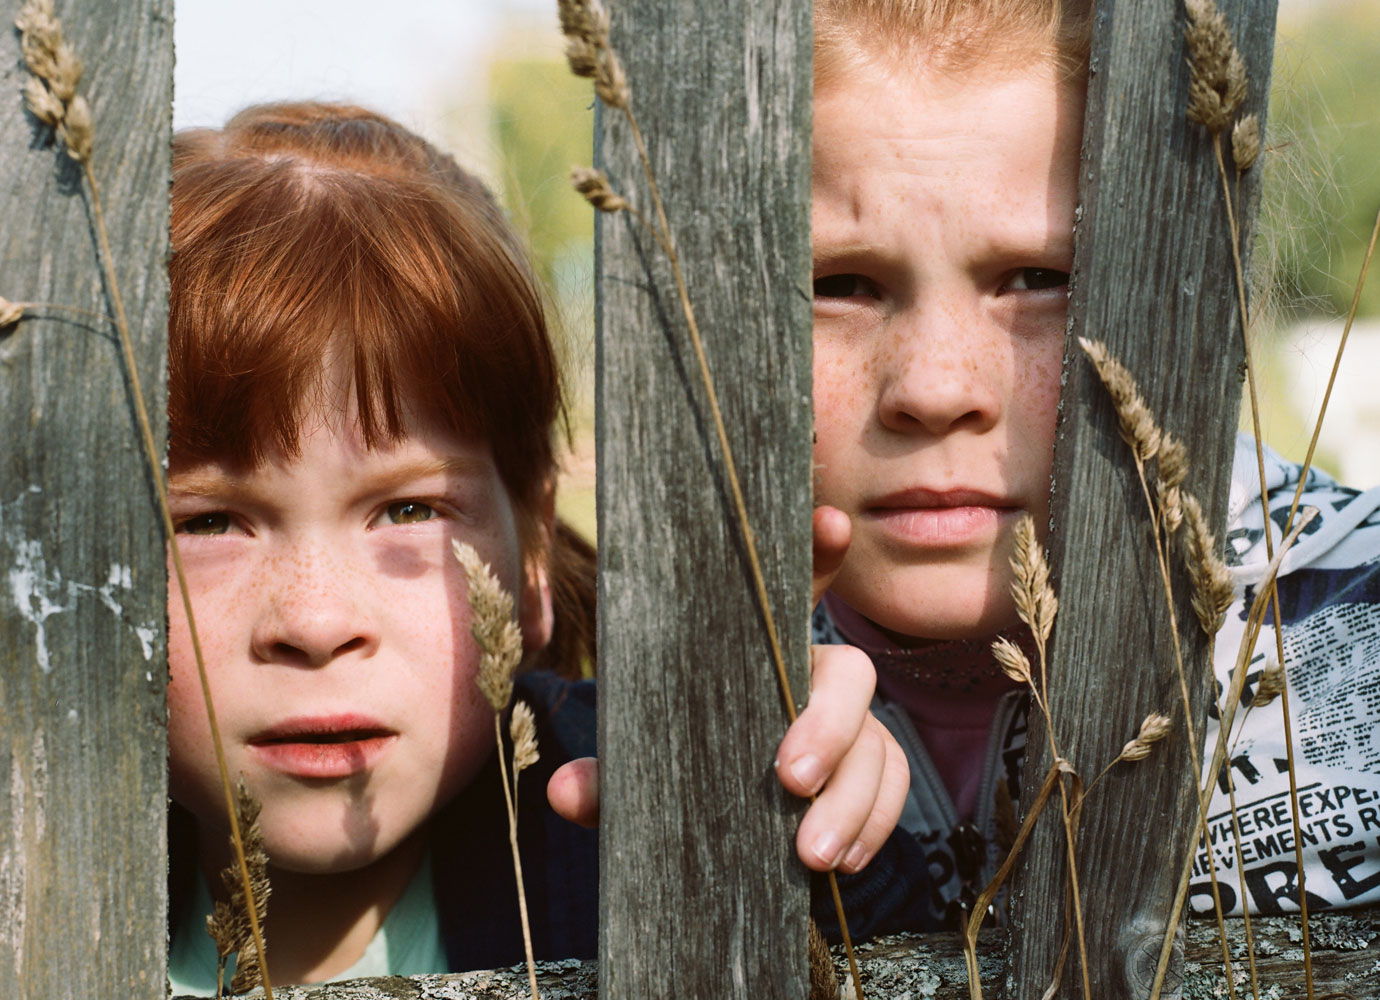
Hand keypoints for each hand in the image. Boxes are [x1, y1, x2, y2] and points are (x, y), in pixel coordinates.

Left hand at [547, 505, 909, 874]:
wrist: (718, 825)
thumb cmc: (679, 770)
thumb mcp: (640, 771)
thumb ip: (608, 778)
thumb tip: (565, 792)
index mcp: (754, 653)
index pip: (789, 589)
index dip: (816, 551)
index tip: (828, 522)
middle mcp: (811, 677)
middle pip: (850, 674)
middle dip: (828, 724)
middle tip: (788, 779)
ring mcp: (851, 724)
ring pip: (876, 741)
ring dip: (850, 798)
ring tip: (810, 855)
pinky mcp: (873, 770)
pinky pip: (894, 786)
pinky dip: (873, 823)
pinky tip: (841, 862)